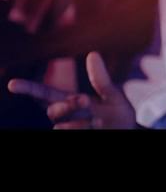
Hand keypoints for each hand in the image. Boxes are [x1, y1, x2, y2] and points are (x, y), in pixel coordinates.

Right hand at [7, 52, 136, 128]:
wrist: (127, 133)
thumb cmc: (117, 116)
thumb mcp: (113, 96)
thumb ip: (101, 79)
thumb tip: (92, 54)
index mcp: (71, 101)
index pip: (45, 94)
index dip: (28, 88)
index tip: (12, 84)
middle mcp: (65, 117)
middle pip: (53, 110)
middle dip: (67, 105)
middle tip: (85, 99)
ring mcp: (68, 130)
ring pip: (62, 127)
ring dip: (83, 123)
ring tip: (100, 122)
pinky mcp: (72, 138)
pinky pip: (70, 135)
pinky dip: (86, 130)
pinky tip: (98, 128)